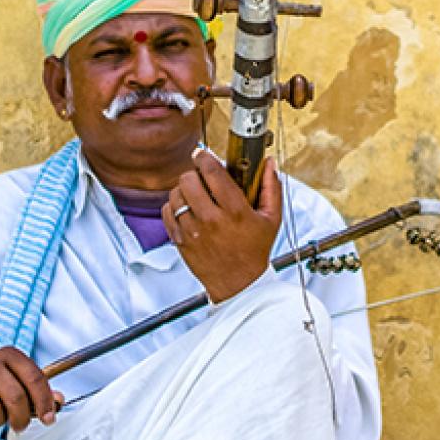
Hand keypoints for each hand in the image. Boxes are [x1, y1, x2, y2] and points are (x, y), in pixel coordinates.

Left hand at [163, 152, 282, 302]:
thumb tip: (269, 164)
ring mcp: (193, 231)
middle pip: (189, 180)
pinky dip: (174, 207)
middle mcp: (211, 220)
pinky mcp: (180, 241)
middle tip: (202, 180)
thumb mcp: (271, 219)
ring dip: (184, 191)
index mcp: (235, 211)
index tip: (203, 155)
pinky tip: (187, 211)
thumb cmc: (255, 252)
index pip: (212, 172)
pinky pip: (167, 212)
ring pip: (176, 194)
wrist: (239, 285)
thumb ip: (271, 188)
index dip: (205, 158)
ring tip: (195, 196)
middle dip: (195, 175)